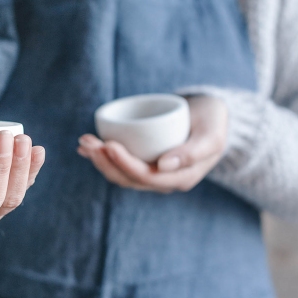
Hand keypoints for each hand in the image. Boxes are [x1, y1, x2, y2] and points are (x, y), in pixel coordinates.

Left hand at [77, 95, 227, 192]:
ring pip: (120, 174)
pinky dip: (102, 157)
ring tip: (84, 142)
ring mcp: (152, 174)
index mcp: (181, 178)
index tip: (108, 144)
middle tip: (88, 141)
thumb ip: (194, 151)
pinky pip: (119, 166)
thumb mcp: (212, 134)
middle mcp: (164, 181)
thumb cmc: (214, 122)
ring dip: (99, 160)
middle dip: (104, 161)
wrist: (212, 116)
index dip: (124, 163)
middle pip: (127, 178)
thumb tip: (163, 166)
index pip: (146, 176)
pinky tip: (86, 148)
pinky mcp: (144, 163)